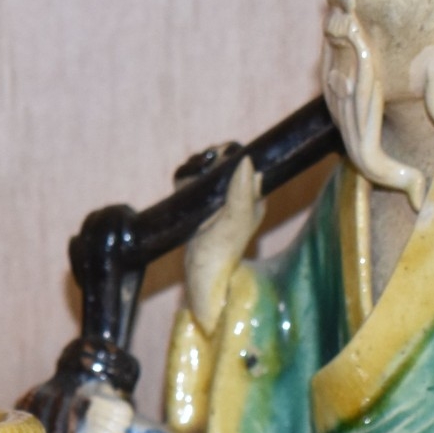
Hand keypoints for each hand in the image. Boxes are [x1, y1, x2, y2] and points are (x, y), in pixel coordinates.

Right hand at [184, 158, 261, 331]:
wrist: (198, 278)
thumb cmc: (220, 252)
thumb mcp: (235, 220)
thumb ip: (242, 191)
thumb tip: (247, 159)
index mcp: (251, 196)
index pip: (243, 161)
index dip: (228, 155)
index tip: (216, 161)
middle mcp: (236, 196)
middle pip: (222, 161)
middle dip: (208, 161)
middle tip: (199, 173)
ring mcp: (217, 201)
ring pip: (205, 169)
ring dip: (194, 170)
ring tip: (188, 184)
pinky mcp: (200, 207)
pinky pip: (192, 182)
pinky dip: (185, 180)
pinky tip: (181, 189)